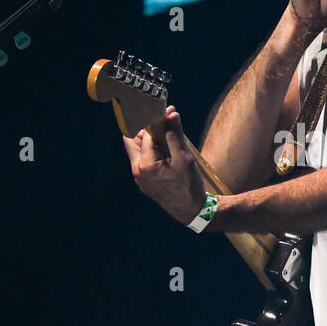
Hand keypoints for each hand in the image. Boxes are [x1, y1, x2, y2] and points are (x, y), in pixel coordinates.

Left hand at [122, 105, 207, 225]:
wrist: (192, 211)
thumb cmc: (189, 185)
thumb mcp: (184, 158)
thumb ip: (175, 134)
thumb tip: (171, 113)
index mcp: (145, 164)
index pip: (144, 133)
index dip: (156, 121)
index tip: (168, 114)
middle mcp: (137, 171)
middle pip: (133, 141)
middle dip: (148, 131)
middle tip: (165, 128)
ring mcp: (140, 178)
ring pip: (139, 152)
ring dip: (151, 143)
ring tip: (170, 143)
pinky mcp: (146, 183)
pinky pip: (145, 162)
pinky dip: (154, 154)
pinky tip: (169, 156)